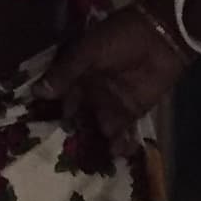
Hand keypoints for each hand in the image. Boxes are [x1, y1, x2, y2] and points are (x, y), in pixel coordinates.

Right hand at [36, 4, 188, 154]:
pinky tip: (112, 155)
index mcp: (79, 71)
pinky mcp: (132, 112)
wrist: (162, 36)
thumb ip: (66, 71)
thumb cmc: (122, 37)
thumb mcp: (89, 50)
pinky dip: (118, 144)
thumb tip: (37, 92)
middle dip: (71, 133)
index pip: (60, 95)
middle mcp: (92, 89)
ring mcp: (111, 102)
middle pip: (78, 115)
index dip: (50, 110)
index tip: (38, 131)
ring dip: (92, 143)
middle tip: (60, 156)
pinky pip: (122, 132)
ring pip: (96, 127)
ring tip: (84, 164)